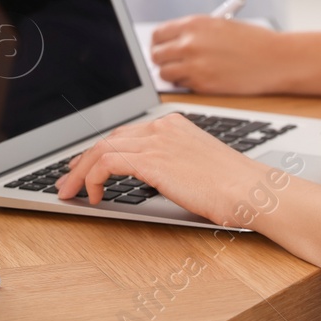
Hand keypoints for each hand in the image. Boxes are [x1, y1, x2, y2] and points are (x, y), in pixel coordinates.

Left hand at [54, 113, 269, 227]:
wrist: (252, 191)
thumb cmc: (234, 188)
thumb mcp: (198, 168)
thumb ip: (171, 165)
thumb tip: (145, 180)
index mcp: (174, 124)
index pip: (125, 134)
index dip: (99, 152)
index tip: (85, 168)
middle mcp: (163, 127)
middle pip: (109, 139)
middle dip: (82, 161)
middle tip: (67, 181)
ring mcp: (158, 141)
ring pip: (101, 150)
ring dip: (80, 172)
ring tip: (70, 192)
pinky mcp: (153, 161)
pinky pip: (107, 163)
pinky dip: (93, 178)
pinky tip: (94, 196)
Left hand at [151, 16, 285, 94]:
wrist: (275, 59)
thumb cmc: (251, 42)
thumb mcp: (219, 26)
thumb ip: (194, 33)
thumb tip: (170, 44)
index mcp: (194, 24)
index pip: (158, 34)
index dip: (158, 43)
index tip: (162, 48)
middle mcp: (190, 43)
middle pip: (156, 55)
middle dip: (162, 60)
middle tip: (171, 63)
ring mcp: (195, 65)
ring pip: (165, 74)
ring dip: (173, 74)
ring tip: (188, 72)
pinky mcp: (203, 84)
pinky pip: (182, 86)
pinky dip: (188, 84)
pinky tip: (204, 78)